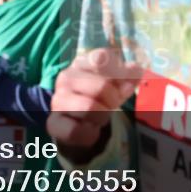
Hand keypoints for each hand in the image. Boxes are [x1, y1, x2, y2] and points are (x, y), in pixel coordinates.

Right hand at [47, 48, 141, 162]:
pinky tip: (89, 128)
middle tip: (111, 105)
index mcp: (82, 62)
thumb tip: (136, 70)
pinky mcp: (54, 122)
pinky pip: (78, 130)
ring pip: (89, 108)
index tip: (121, 84)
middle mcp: (66, 77)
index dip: (120, 73)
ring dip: (102, 116)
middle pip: (102, 86)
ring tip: (99, 116)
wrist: (75, 120)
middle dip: (113, 100)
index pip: (103, 57)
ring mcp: (58, 99)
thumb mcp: (115, 83)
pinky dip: (90, 133)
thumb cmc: (98, 96)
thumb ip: (128, 75)